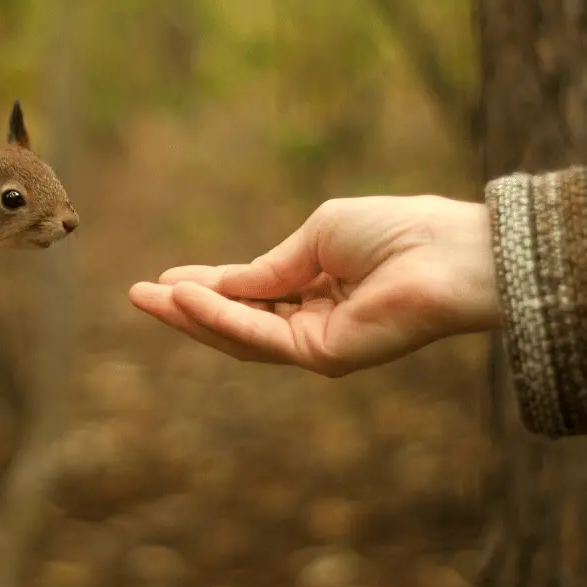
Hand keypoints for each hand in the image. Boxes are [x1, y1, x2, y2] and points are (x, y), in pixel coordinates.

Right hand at [128, 195, 500, 376]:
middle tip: (137, 294)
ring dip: (190, 316)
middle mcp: (313, 321)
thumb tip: (221, 281)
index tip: (164, 278)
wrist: (449, 252)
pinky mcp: (323, 356)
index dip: (206, 286)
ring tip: (148, 296)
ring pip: (239, 334)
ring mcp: (317, 343)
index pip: (249, 294)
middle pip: (236, 321)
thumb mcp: (315, 237)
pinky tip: (185, 298)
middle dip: (185, 308)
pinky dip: (220, 316)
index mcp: (317, 289)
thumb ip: (269, 267)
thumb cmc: (395, 230)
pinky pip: (259, 334)